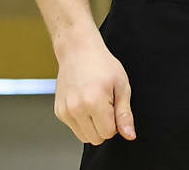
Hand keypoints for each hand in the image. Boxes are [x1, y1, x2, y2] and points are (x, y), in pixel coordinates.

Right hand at [54, 32, 134, 146]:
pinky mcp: (59, 112)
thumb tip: (130, 136)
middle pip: (96, 139)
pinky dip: (81, 121)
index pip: (108, 133)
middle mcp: (76, 108)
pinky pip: (74, 128)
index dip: (115, 122)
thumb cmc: (102, 64)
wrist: (78, 49)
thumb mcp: (121, 85)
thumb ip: (125, 114)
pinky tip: (84, 102)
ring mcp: (65, 111)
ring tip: (94, 104)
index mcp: (94, 102)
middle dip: (104, 126)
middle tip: (104, 104)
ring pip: (84, 137)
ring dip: (92, 126)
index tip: (113, 105)